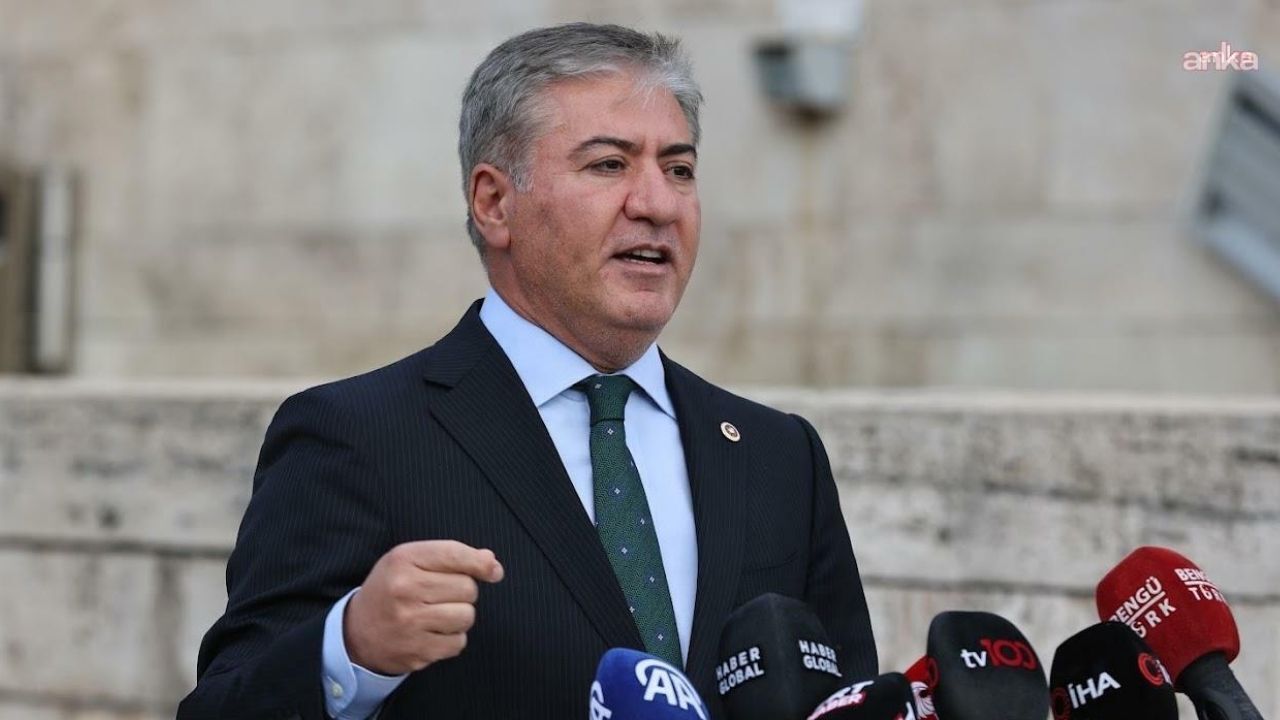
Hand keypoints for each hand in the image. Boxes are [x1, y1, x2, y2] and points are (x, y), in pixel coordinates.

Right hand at [344, 540, 503, 674]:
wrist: (357, 632)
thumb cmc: (391, 590)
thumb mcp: (411, 561)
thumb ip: (452, 556)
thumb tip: (491, 563)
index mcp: (403, 559)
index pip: (455, 554)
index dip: (481, 563)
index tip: (493, 571)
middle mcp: (405, 589)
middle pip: (467, 587)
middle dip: (463, 591)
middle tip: (439, 595)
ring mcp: (409, 622)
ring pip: (466, 616)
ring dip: (460, 616)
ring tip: (437, 614)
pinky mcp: (416, 651)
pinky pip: (458, 642)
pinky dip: (452, 639)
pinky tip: (432, 633)